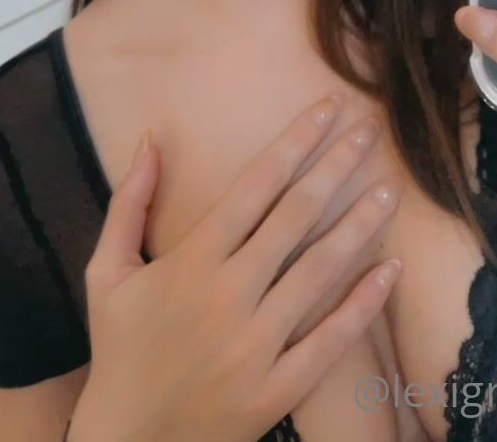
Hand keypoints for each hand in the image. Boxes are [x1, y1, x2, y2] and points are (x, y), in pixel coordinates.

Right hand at [69, 98, 402, 441]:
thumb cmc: (119, 349)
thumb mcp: (106, 272)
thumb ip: (128, 202)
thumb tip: (152, 138)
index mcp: (191, 261)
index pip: (255, 186)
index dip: (294, 142)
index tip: (328, 107)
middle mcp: (228, 295)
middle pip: (294, 217)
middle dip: (335, 167)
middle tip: (369, 130)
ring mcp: (255, 345)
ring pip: (319, 271)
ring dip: (359, 225)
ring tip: (390, 188)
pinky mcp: (276, 389)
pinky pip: (329, 341)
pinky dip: (363, 304)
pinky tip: (390, 269)